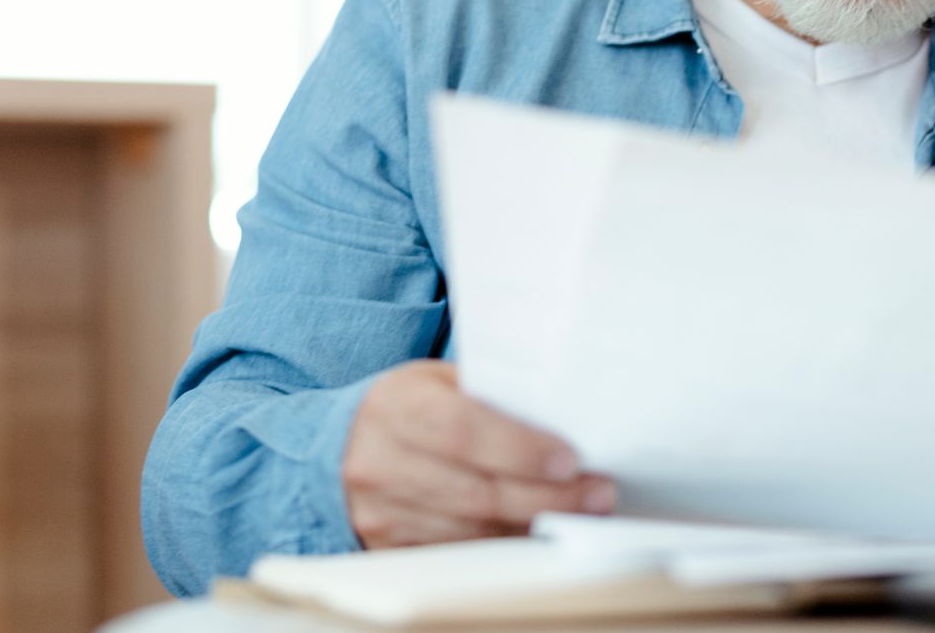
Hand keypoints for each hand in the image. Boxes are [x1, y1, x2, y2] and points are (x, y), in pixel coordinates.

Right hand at [341, 360, 616, 548]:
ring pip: (472, 530)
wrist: (336, 448)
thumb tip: (558, 417)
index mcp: (395, 407)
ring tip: (581, 511)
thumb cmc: (403, 408)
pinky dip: (504, 543)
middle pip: (476, 492)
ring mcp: (380, 513)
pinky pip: (458, 552)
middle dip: (547, 497)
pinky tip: (537, 529)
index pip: (462, 432)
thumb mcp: (433, 381)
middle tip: (597, 493)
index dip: (520, 449)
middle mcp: (379, 462)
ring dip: (533, 524)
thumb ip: (484, 394)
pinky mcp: (389, 548)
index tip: (570, 459)